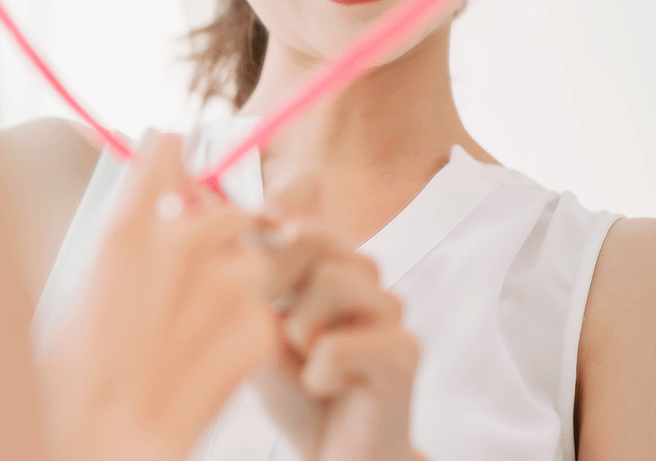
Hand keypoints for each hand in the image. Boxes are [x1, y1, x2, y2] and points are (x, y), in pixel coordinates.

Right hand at [39, 135, 275, 460]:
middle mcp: (182, 242)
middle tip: (196, 266)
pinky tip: (215, 352)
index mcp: (126, 226)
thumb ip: (124, 235)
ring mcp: (227, 284)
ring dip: (238, 276)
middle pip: (223, 204)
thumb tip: (148, 210)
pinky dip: (250, 324)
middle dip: (216, 228)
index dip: (176, 163)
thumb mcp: (80, 285)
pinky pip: (264, 307)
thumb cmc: (78, 375)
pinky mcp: (257, 327)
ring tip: (203, 319)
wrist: (110, 437)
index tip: (179, 175)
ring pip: (253, 254)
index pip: (169, 149)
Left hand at [255, 219, 423, 460]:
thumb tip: (251, 229)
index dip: (268, 219)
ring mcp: (391, 312)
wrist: (336, 456)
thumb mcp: (257, 331)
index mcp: (330, 264)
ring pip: (331, 282)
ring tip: (307, 362)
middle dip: (275, 279)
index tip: (250, 225)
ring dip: (299, 332)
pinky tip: (330, 389)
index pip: (298, 218)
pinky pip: (336, 345)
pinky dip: (317, 375)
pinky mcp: (404, 352)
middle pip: (313, 237)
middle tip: (276, 327)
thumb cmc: (295, 391)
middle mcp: (365, 278)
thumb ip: (255, 283)